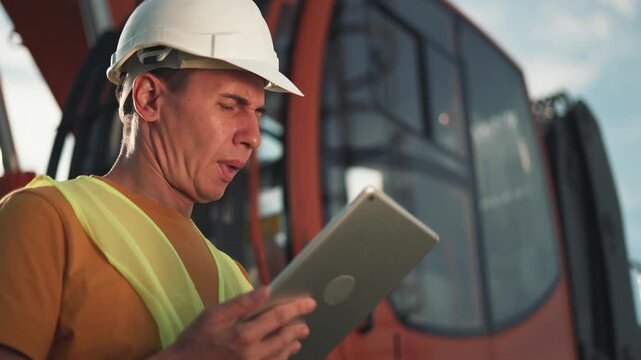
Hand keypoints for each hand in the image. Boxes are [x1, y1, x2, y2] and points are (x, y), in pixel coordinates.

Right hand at [154, 287, 315, 359]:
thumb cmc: (195, 339)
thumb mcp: (213, 314)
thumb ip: (242, 303)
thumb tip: (267, 289)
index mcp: (243, 335)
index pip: (278, 317)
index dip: (296, 308)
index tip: (310, 302)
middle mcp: (251, 354)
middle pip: (284, 338)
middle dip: (298, 327)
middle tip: (306, 321)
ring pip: (280, 356)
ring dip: (292, 344)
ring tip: (298, 336)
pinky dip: (281, 358)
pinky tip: (283, 352)